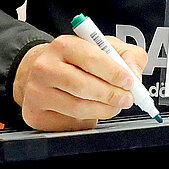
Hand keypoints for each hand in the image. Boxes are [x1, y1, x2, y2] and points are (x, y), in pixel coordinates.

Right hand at [12, 35, 148, 131]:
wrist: (41, 73)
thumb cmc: (76, 61)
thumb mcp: (104, 48)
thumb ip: (127, 56)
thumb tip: (134, 74)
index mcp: (62, 45)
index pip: (91, 58)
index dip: (114, 72)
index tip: (129, 82)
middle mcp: (44, 67)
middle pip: (82, 85)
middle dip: (111, 95)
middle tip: (126, 99)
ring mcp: (36, 92)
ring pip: (77, 107)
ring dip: (102, 110)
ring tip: (113, 106)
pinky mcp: (35, 113)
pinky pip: (69, 123)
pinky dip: (87, 120)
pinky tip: (91, 111)